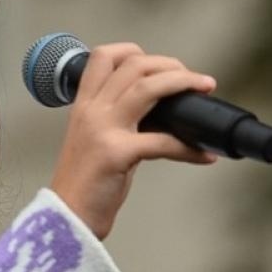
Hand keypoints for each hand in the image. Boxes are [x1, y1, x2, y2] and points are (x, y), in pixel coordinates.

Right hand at [49, 42, 218, 239]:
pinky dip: (190, 148)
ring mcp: (102, 130)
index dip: (134, 51)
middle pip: (133, 66)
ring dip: (183, 83)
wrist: (66, 221)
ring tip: (205, 88)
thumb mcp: (97, 143)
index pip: (103, 56)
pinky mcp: (116, 155)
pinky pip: (162, 142)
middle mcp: (91, 111)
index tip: (161, 65)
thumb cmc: (86, 187)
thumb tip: (163, 114)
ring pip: (147, 88)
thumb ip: (120, 123)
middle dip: (171, 65)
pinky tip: (205, 155)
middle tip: (196, 80)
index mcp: (83, 106)